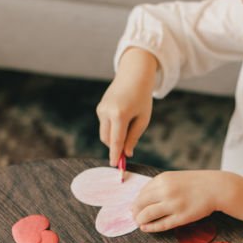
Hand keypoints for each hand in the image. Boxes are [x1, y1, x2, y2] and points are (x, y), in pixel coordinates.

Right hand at [96, 48, 156, 165]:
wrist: (134, 76)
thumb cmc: (142, 99)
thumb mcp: (143, 119)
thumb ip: (133, 137)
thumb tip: (126, 154)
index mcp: (120, 115)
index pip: (116, 141)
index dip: (116, 155)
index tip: (116, 166)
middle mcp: (107, 112)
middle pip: (108, 140)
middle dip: (116, 147)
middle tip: (126, 153)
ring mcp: (101, 110)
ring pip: (105, 134)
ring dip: (115, 137)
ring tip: (129, 126)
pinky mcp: (99, 108)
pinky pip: (105, 126)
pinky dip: (113, 128)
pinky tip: (123, 118)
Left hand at [132, 170, 242, 231]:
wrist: (217, 188)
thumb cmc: (196, 183)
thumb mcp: (175, 178)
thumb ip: (160, 186)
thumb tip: (143, 199)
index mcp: (163, 179)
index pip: (141, 193)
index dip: (136, 203)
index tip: (135, 208)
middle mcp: (166, 191)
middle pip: (140, 204)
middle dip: (135, 212)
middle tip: (134, 217)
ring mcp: (174, 204)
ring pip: (148, 215)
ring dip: (140, 220)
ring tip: (140, 223)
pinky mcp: (182, 217)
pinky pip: (161, 224)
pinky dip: (151, 227)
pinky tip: (146, 228)